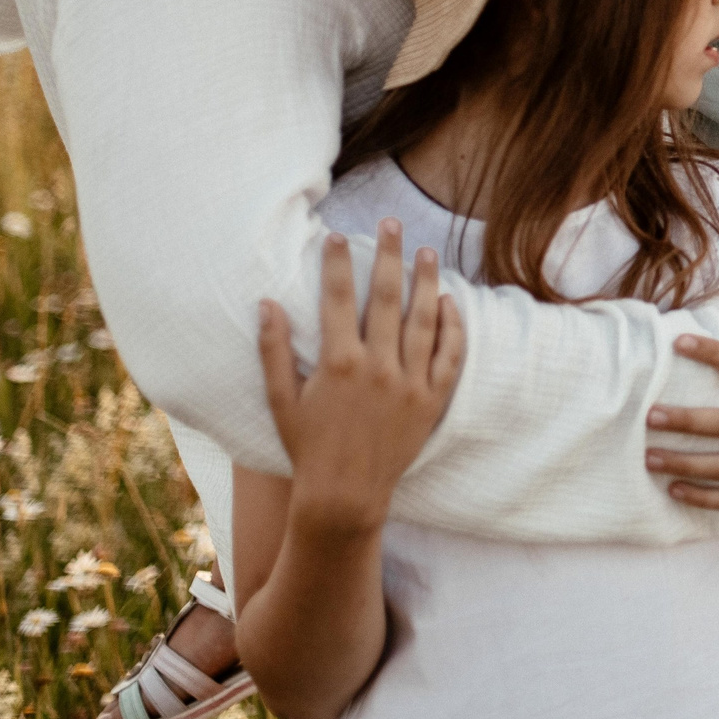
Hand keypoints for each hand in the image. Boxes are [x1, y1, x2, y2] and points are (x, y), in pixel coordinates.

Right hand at [258, 222, 463, 533]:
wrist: (346, 494)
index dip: (338, 264)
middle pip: (386, 298)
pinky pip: (450, 354)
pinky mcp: (433, 399)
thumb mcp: (280, 401)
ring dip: (425, 281)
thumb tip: (266, 303)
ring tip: (426, 252)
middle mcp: (378, 368)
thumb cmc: (307, 446)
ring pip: (424, 319)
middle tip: (392, 223)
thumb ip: (273, 351)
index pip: (339, 299)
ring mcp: (410, 383)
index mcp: (338, 364)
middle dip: (388, 256)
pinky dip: (453, 326)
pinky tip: (450, 301)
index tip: (339, 235)